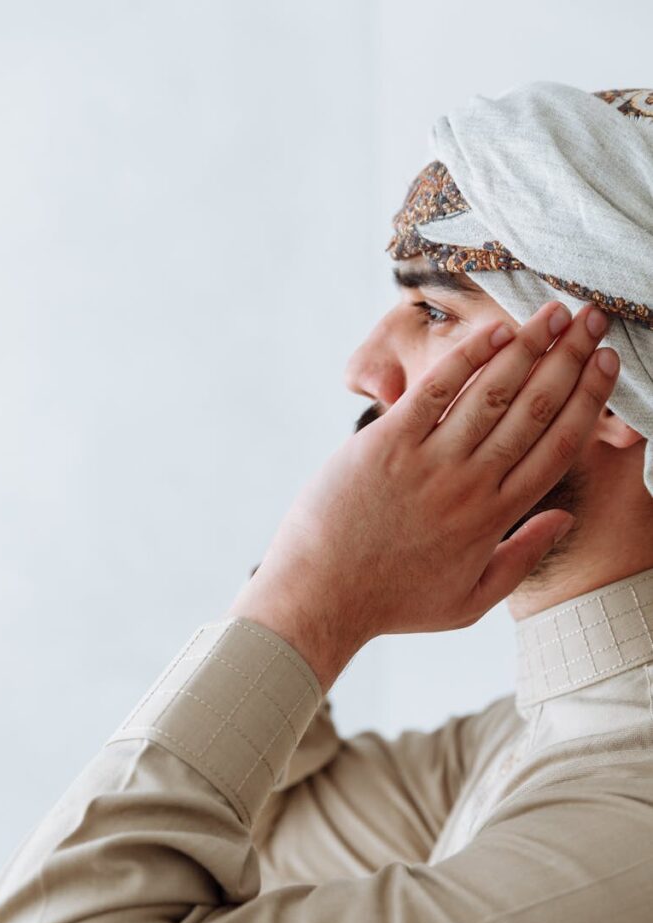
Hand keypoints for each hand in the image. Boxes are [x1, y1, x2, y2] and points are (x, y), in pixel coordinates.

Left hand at [227, 302, 617, 690]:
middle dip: (570, 359)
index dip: (588, 400)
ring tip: (557, 313)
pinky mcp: (386, 442)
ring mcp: (429, 460)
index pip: (557, 447)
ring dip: (529, 347)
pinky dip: (468, 358)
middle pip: (535, 410)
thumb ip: (521, 558)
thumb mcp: (468, 602)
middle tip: (593, 319)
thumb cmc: (392, 601)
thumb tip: (564, 518)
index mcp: (495, 518)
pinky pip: (437, 391)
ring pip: (493, 393)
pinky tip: (496, 331)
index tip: (607, 365)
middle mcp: (470, 484)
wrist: (321, 595)